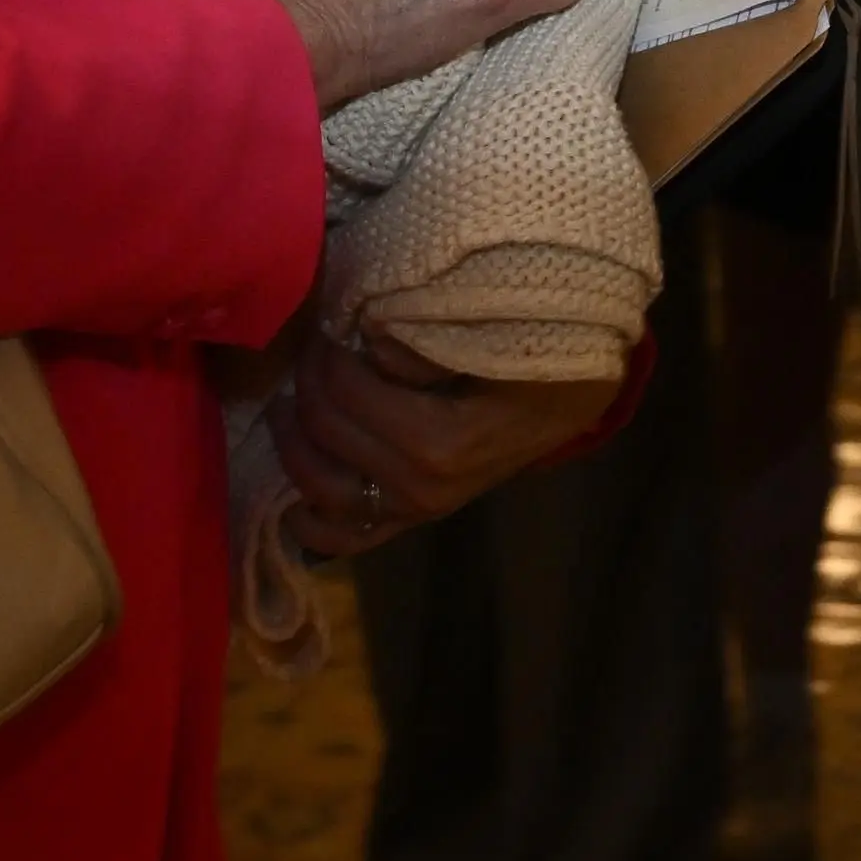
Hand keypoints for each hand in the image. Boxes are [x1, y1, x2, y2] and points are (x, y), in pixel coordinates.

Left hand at [269, 331, 623, 557]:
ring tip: (289, 400)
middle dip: (306, 382)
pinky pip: (344, 538)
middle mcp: (421, 488)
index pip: (346, 391)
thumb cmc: (536, 360)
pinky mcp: (410, 522)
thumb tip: (366, 343)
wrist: (571, 401)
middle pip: (325, 430)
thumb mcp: (494, 337)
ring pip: (318, 488)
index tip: (328, 322)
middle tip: (312, 347)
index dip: (325, 352)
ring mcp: (414, 512)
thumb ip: (425, 344)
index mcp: (440, 443)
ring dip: (290, 441)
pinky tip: (290, 487)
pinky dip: (307, 519)